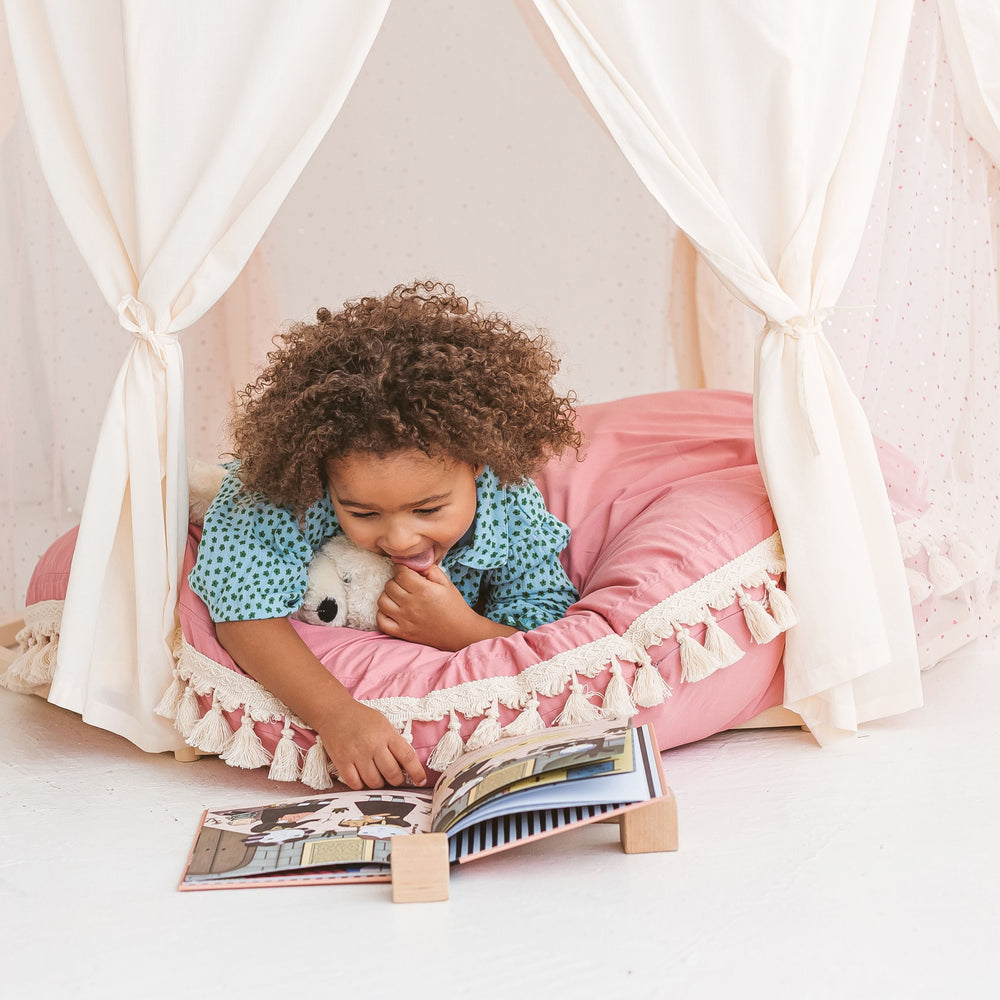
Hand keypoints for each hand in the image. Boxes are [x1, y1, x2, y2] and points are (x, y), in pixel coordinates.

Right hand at [317, 698, 426, 790]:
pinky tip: (362, 778)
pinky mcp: (342, 761)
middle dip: (396, 780)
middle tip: (394, 778)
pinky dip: (361, 785)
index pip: (407, 757)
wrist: (335, 712)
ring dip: (379, 784)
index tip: (420, 781)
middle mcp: (373, 744)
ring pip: (374, 782)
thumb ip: (394, 742)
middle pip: (392, 773)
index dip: (416, 772)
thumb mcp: (383, 724)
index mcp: (387, 734)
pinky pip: (355, 784)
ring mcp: (357, 754)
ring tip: (377, 777)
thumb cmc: (362, 718)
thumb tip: (405, 765)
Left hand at [377, 564, 517, 649]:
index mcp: (423, 590)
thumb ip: (430, 570)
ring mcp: (405, 620)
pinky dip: (383, 613)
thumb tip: (414, 563)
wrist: (460, 633)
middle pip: (390, 585)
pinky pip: (381, 621)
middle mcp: (411, 605)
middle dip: (396, 580)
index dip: (401, 568)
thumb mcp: (446, 583)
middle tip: (404, 583)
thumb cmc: (454, 606)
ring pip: (382, 601)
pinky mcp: (402, 633)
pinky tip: (392, 610)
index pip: (400, 573)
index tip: (405, 570)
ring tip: (397, 595)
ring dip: (388, 595)